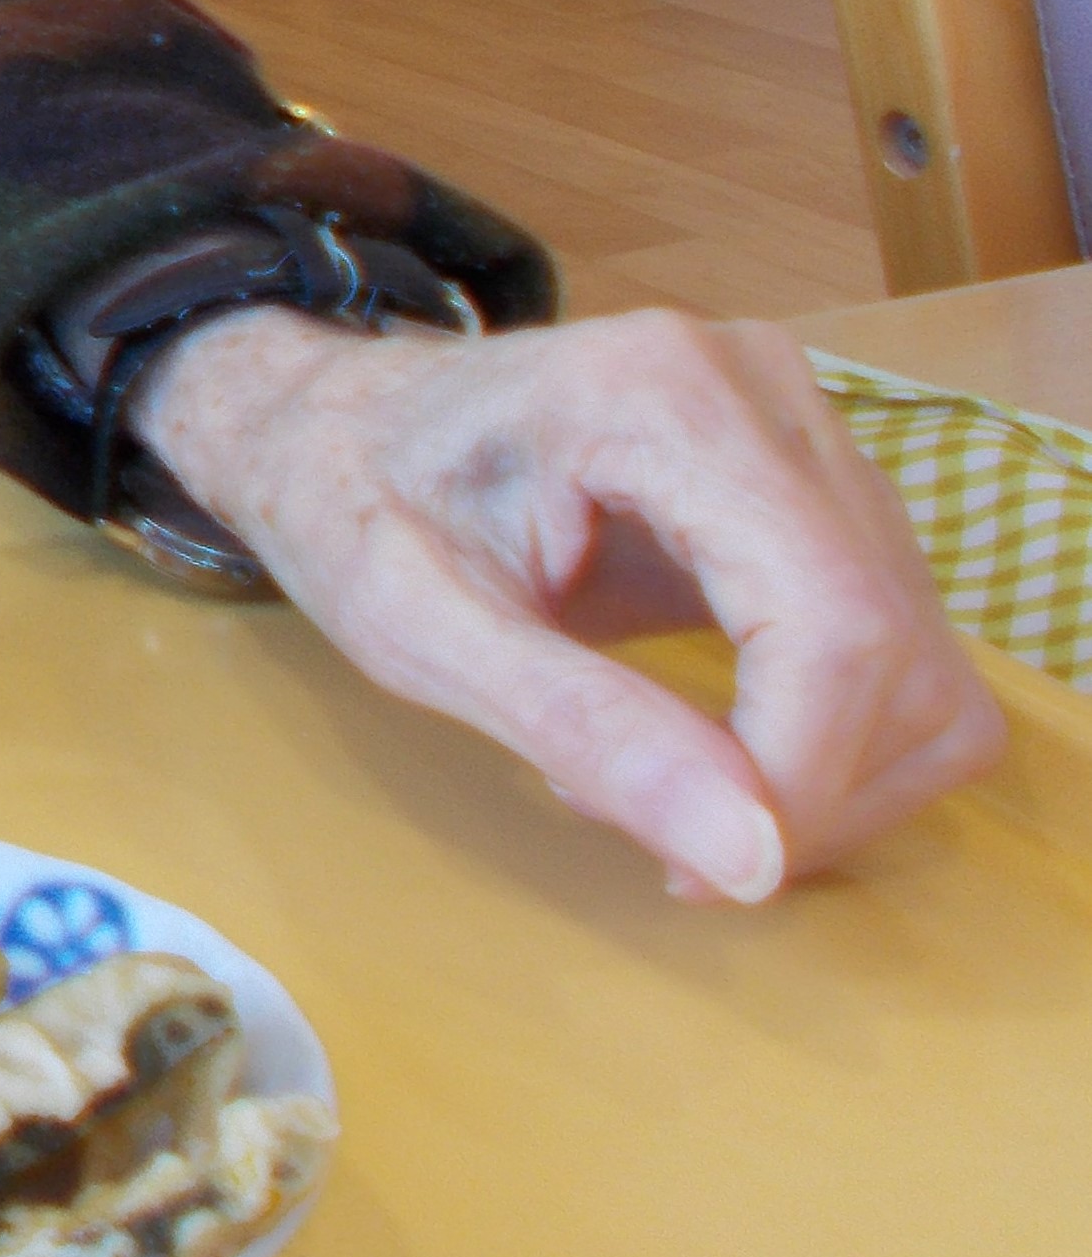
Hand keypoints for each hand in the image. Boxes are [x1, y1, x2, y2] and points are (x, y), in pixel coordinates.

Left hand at [141, 306, 1003, 901]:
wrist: (331, 418)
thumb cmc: (346, 501)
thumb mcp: (414, 625)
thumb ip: (581, 725)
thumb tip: (752, 860)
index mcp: (661, 395)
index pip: (833, 622)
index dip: (799, 776)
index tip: (692, 868)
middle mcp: (765, 388)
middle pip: (897, 652)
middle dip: (800, 792)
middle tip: (641, 828)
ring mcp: (807, 428)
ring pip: (924, 668)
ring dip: (820, 778)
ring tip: (652, 782)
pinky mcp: (819, 486)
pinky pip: (897, 653)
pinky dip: (825, 741)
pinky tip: (697, 746)